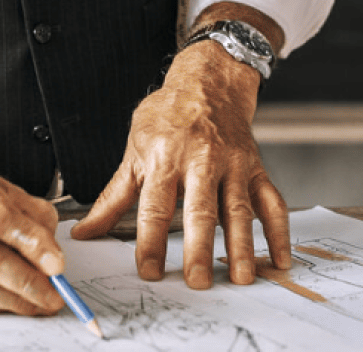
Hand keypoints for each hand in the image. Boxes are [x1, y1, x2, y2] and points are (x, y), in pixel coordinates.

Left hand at [71, 35, 290, 289]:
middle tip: (197, 281)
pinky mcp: (255, 168)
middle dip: (199, 248)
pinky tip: (278, 258)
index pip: (155, 205)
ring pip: (239, 209)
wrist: (208, 80)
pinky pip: (272, 201)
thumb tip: (84, 231)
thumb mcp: (134, 148)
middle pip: (200, 210)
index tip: (149, 270)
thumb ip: (113, 195)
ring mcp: (233, 164)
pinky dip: (278, 231)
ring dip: (241, 246)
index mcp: (165, 157)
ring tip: (242, 277)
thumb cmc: (168, 115)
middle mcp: (201, 160)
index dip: (150, 240)